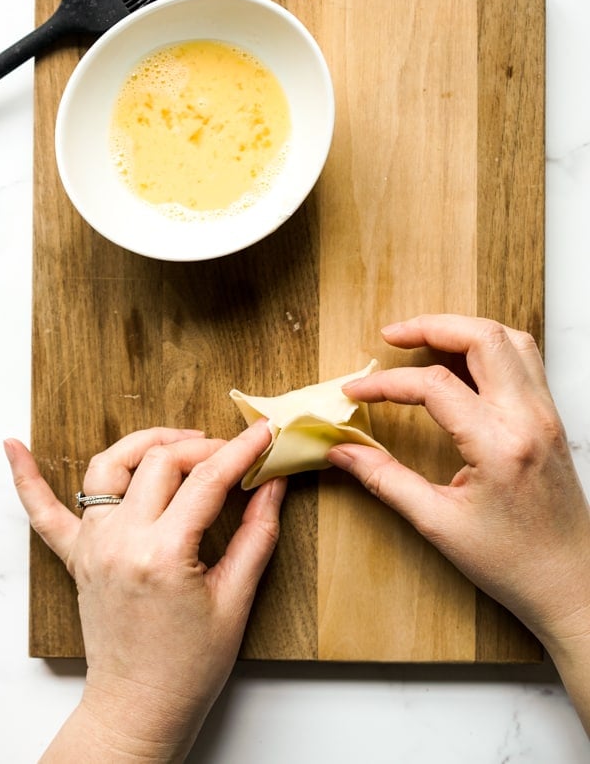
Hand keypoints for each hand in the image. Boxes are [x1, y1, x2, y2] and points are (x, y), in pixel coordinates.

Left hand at [5, 422, 285, 761]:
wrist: (140, 708)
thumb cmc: (188, 668)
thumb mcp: (236, 601)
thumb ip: (257, 535)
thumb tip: (272, 485)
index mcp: (163, 555)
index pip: (207, 480)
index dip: (241, 450)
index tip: (262, 434)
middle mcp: (120, 542)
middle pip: (161, 461)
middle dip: (202, 446)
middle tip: (231, 453)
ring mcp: (92, 546)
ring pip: (109, 466)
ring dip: (144, 443)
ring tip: (177, 442)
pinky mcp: (76, 557)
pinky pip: (43, 512)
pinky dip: (27, 478)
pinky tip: (15, 447)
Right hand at [327, 314, 589, 732]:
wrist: (570, 583)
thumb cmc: (512, 563)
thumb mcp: (438, 524)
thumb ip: (385, 480)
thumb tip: (343, 451)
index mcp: (500, 446)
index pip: (435, 386)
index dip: (386, 384)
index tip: (356, 392)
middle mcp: (529, 419)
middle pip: (482, 337)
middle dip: (430, 326)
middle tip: (391, 336)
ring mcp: (546, 414)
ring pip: (509, 339)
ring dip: (463, 330)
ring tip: (424, 340)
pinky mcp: (551, 417)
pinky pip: (523, 359)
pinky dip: (488, 347)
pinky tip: (461, 363)